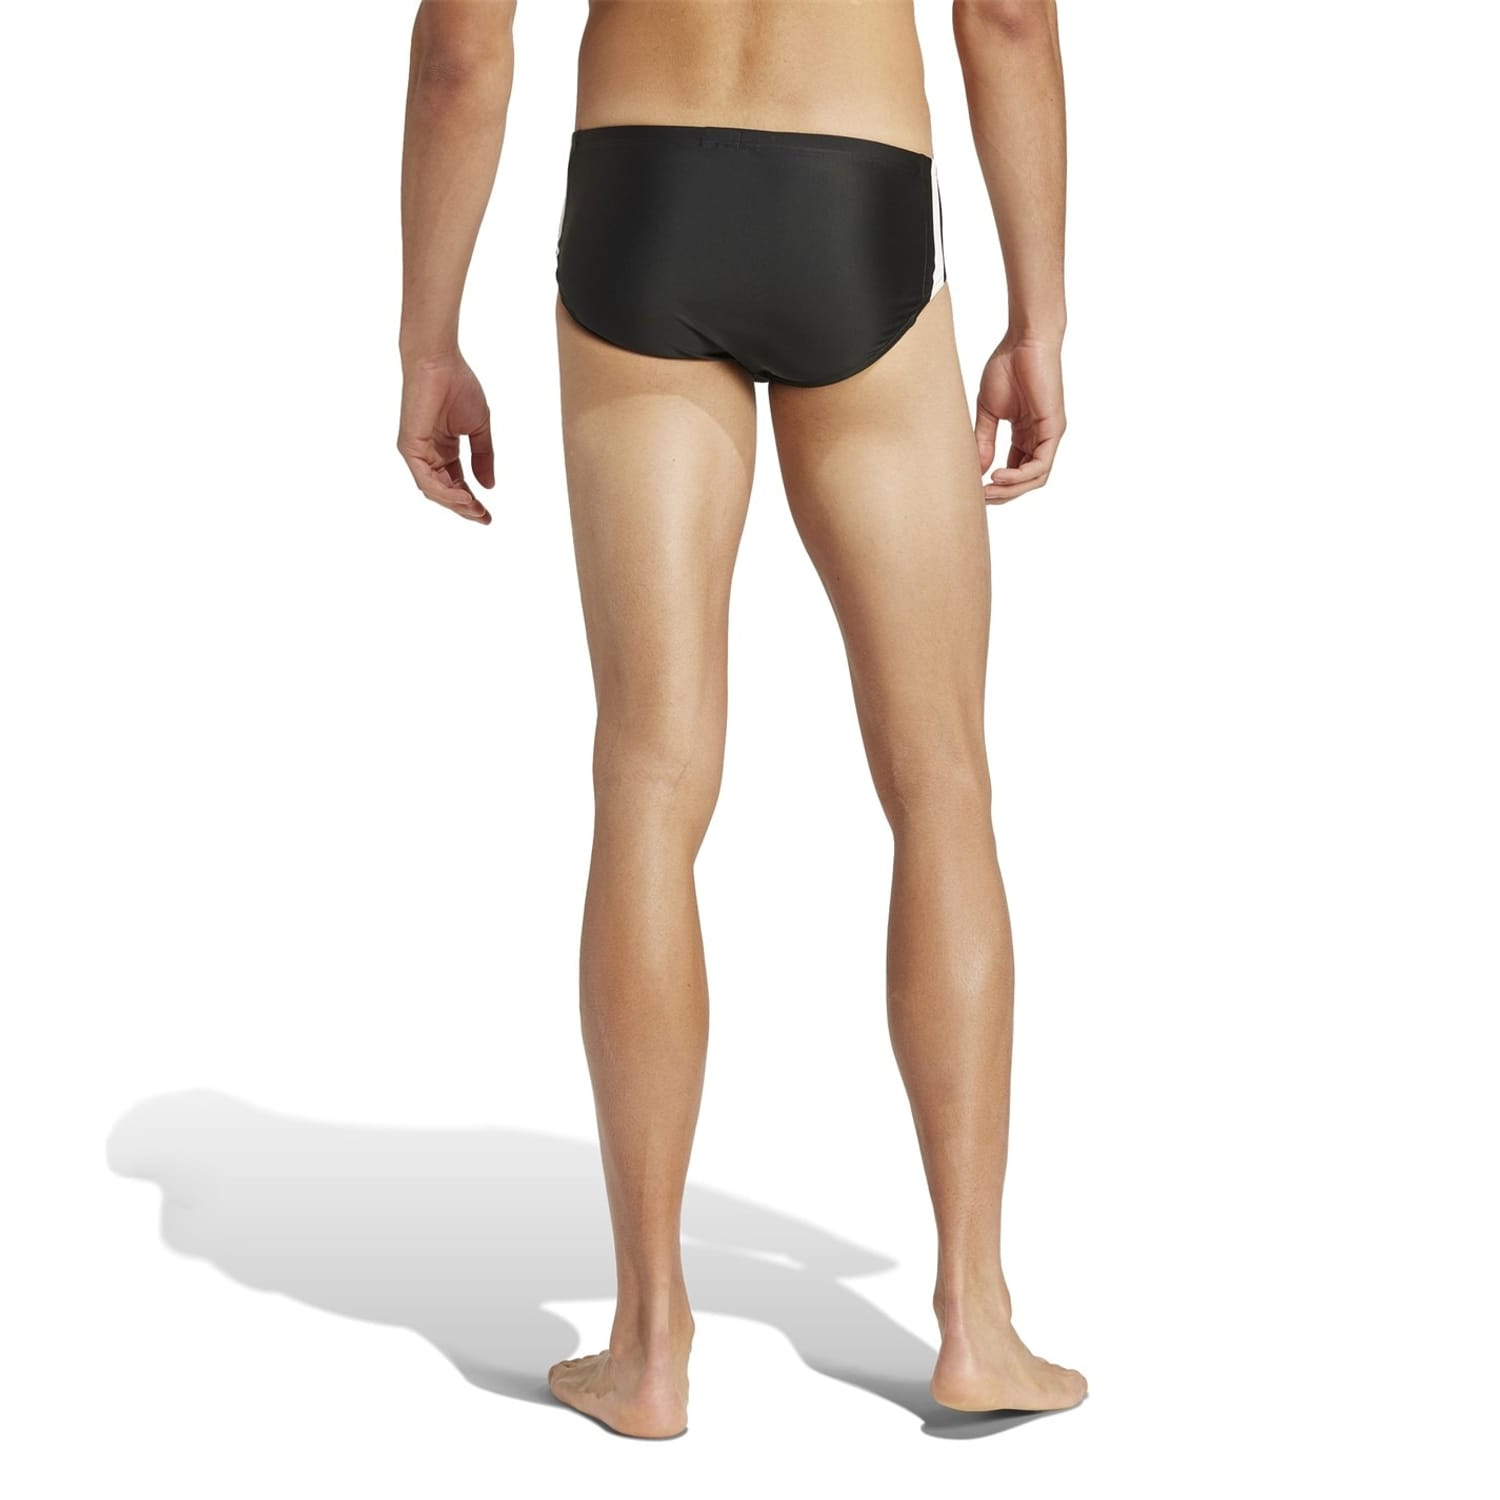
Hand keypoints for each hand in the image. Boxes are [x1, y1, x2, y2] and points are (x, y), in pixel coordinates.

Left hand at [397, 353, 494, 523]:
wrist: (441, 363)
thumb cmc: (458, 387)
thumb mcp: (478, 429)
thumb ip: (483, 457)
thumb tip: (489, 486)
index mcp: (442, 449)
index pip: (455, 483)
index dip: (471, 501)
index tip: (488, 515)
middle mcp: (427, 454)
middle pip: (444, 491)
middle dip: (464, 508)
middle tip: (483, 518)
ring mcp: (416, 452)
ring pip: (434, 490)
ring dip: (456, 504)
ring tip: (475, 510)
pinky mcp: (409, 447)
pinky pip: (426, 479)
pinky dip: (445, 491)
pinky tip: (464, 496)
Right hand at [974, 335, 1065, 502]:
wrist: (1024, 341)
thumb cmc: (1007, 367)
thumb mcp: (988, 411)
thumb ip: (984, 440)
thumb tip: (978, 469)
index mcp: (1024, 434)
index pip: (1014, 471)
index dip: (996, 485)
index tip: (974, 489)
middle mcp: (1039, 438)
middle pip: (1025, 480)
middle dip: (1002, 494)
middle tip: (980, 498)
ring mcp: (1049, 435)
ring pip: (1035, 478)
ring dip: (1010, 490)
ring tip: (988, 490)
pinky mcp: (1053, 429)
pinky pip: (1040, 465)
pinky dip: (1020, 476)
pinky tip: (998, 476)